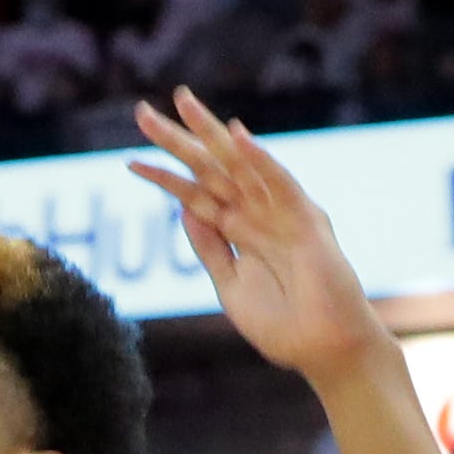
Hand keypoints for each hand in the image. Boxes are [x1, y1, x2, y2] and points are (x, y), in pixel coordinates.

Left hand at [129, 89, 382, 383]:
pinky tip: (237, 136)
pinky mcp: (308, 222)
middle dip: (179, 140)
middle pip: (211, 168)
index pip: (194, 193)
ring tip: (182, 103)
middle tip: (142, 112)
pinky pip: (281, 185)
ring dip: (211, 135)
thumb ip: (209, 247)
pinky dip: (261, 160)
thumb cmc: (283, 324)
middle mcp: (257, 214)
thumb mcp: (229, 285)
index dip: (164, 176)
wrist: (324, 351)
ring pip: (240, 165)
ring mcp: (282, 214)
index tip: (130, 159)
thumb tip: (183, 206)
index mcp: (239, 230)